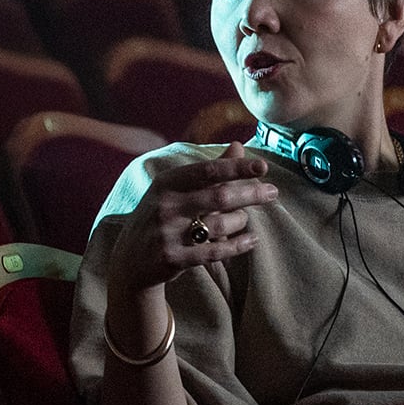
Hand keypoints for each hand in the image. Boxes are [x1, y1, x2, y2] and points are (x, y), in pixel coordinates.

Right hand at [107, 143, 276, 297]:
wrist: (130, 259)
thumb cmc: (161, 217)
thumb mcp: (176, 190)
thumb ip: (209, 170)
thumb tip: (238, 145)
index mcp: (167, 182)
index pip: (207, 171)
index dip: (237, 167)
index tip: (263, 166)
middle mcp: (165, 205)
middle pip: (219, 196)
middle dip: (251, 194)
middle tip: (273, 193)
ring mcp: (167, 232)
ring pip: (220, 224)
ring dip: (240, 222)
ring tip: (243, 221)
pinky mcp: (173, 258)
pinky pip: (215, 251)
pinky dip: (238, 245)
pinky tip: (251, 241)